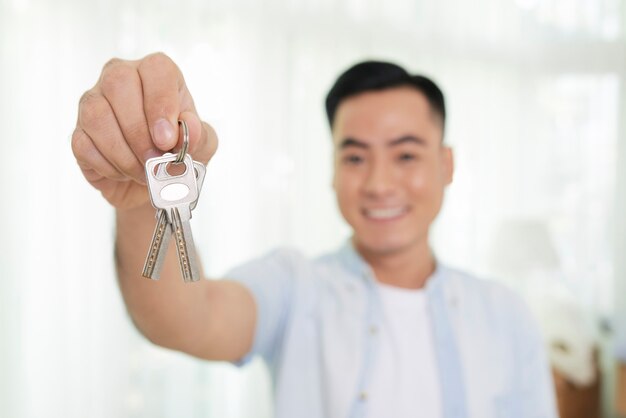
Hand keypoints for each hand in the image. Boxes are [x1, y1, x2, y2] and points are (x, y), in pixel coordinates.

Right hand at [72, 52, 217, 209]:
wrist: (157, 184)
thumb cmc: (179, 153)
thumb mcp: (202, 146)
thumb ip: (199, 135)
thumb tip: (189, 124)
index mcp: (157, 74)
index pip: (156, 69)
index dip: (161, 103)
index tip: (167, 139)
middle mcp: (122, 79)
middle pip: (118, 84)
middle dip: (139, 131)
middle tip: (155, 159)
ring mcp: (94, 103)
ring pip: (97, 116)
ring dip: (124, 153)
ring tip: (143, 172)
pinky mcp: (79, 132)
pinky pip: (84, 144)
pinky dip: (108, 166)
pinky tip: (124, 173)